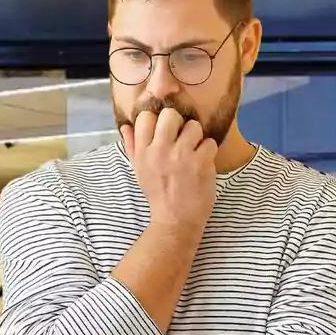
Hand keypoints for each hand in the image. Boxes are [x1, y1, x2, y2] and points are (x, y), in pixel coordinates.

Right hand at [120, 108, 217, 229]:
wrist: (175, 220)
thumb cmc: (157, 194)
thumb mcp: (139, 170)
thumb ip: (132, 147)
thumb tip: (125, 125)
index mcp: (143, 152)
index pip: (145, 117)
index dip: (157, 120)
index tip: (163, 132)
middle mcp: (160, 150)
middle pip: (170, 115)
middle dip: (179, 123)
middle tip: (182, 138)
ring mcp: (181, 156)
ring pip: (194, 126)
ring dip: (196, 137)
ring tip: (194, 151)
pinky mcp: (201, 162)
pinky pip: (209, 142)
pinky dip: (209, 152)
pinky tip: (203, 163)